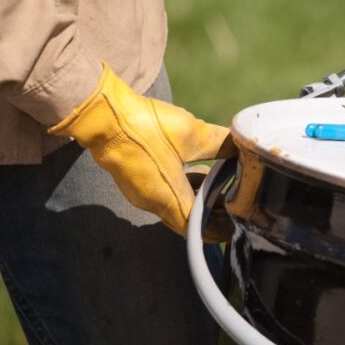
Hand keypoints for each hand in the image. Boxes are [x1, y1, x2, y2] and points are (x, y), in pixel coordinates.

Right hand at [49, 63, 233, 234]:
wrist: (103, 115)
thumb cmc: (145, 128)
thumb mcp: (191, 134)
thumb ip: (219, 144)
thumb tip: (241, 147)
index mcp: (168, 199)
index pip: (198, 229)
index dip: (219, 228)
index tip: (235, 221)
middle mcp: (151, 203)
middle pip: (186, 218)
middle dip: (210, 212)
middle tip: (231, 199)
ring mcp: (139, 191)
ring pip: (174, 203)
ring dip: (196, 195)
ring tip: (218, 180)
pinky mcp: (133, 178)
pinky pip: (162, 190)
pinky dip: (181, 185)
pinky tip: (193, 166)